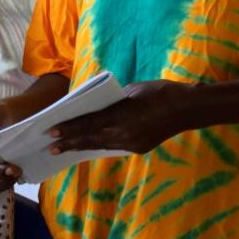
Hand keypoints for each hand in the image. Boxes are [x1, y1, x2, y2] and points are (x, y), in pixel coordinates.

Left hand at [48, 79, 191, 154]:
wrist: (188, 109)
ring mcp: (131, 143)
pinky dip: (98, 145)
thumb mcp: (133, 90)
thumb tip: (99, 106)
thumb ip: (114, 100)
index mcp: (121, 115)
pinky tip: (89, 145)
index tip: (52, 132)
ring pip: (100, 146)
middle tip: (51, 146)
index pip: (88, 124)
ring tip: (64, 148)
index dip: (69, 129)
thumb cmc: (160, 91)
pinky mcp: (138, 148)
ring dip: (82, 146)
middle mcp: (123, 133)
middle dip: (70, 142)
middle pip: (91, 139)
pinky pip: (113, 147)